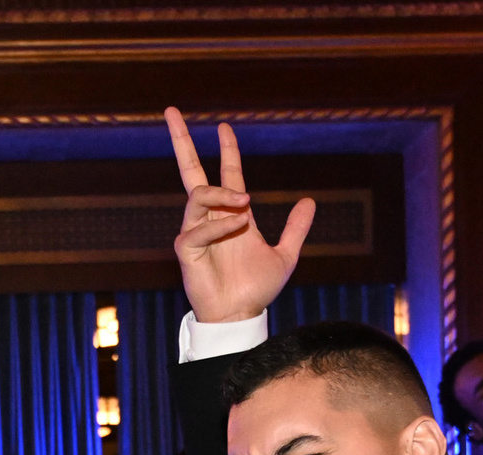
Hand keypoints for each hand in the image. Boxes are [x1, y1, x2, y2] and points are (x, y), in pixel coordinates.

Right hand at [166, 107, 314, 324]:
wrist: (241, 315)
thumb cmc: (256, 289)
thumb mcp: (285, 255)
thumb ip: (296, 229)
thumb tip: (310, 201)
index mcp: (232, 213)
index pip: (227, 172)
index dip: (228, 149)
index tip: (224, 127)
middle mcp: (210, 216)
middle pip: (190, 170)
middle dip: (181, 141)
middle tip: (172, 111)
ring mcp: (195, 230)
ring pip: (199, 194)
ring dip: (222, 193)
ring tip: (246, 203)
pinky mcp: (186, 248)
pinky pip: (200, 226)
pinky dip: (221, 224)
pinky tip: (238, 226)